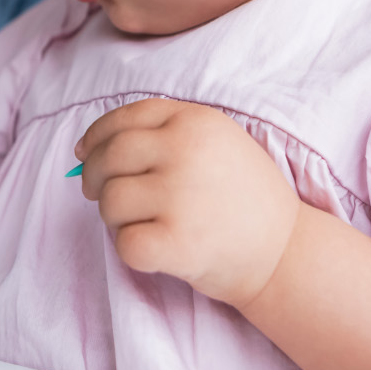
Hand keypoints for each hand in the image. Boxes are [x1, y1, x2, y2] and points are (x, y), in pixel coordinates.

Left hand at [75, 98, 300, 308]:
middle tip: (98, 194)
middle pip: (109, 157)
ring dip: (114, 216)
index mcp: (195, 120)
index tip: (84, 152)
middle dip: (94, 176)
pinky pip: (124, 244)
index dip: (97, 135)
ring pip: (110, 201)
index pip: (125, 118)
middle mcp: (186, 151)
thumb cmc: (245, 197)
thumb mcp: (217, 141)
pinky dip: (131, 250)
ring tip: (140, 222)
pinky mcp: (177, 243)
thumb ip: (163, 133)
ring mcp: (181, 196)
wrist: (286, 251)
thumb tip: (87, 148)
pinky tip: (154, 248)